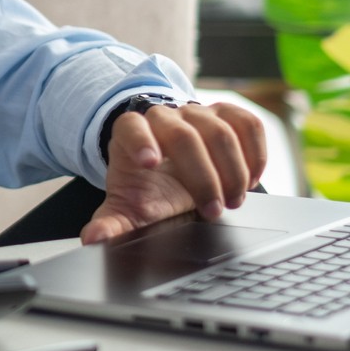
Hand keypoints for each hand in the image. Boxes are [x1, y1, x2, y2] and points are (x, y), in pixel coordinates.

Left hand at [81, 101, 268, 243]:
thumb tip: (93, 239)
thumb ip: (112, 222)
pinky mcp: (227, 114)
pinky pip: (248, 124)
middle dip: (203, 177)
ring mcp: (197, 111)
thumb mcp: (129, 205)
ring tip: (233, 200)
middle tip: (213, 210)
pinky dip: (255, 153)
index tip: (149, 163)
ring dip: (233, 171)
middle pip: (185, 136)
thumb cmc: (147, 184)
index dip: (141, 141)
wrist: (169, 164)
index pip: (131, 128)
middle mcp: (163, 116)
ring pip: (221, 130)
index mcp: (130, 132)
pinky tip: (250, 178)